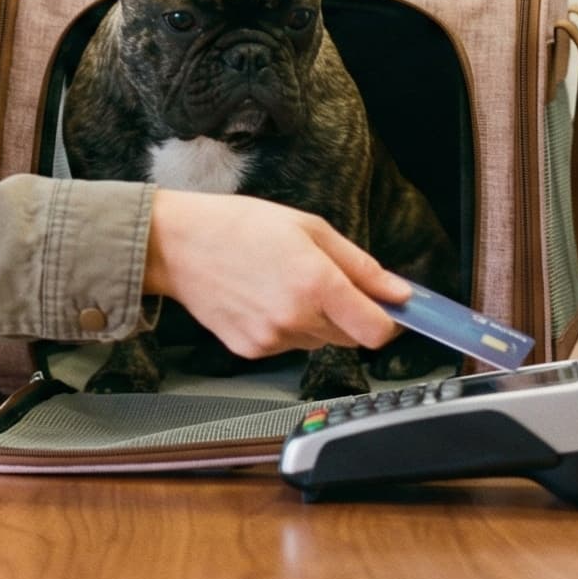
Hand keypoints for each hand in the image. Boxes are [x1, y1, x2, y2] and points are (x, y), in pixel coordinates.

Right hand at [141, 190, 409, 359]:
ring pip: (319, 341)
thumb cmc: (239, 227)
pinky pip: (288, 345)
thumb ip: (361, 265)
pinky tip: (263, 298)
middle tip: (324, 280)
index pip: (377, 330)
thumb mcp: (309, 229)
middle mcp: (296, 318)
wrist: (177, 245)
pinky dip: (286, 326)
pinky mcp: (252, 351)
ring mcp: (272, 339)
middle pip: (351, 337)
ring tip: (284, 283)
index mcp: (316, 283)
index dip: (388, 321)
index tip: (389, 309)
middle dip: (350, 314)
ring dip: (316, 320)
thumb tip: (399, 292)